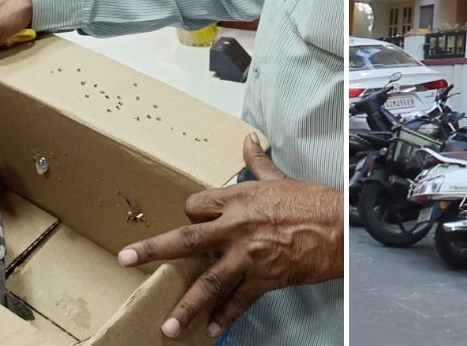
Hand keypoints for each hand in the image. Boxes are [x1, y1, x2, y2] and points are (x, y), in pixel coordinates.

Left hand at [118, 134, 342, 339]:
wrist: (339, 227)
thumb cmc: (312, 201)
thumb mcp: (279, 178)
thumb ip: (257, 162)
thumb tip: (248, 140)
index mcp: (238, 199)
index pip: (196, 206)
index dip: (191, 215)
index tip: (192, 222)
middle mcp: (236, 227)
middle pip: (185, 239)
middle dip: (152, 251)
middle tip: (126, 259)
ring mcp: (248, 255)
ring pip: (208, 282)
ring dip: (186, 306)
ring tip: (168, 326)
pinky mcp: (264, 278)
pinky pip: (238, 301)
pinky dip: (225, 317)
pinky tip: (212, 330)